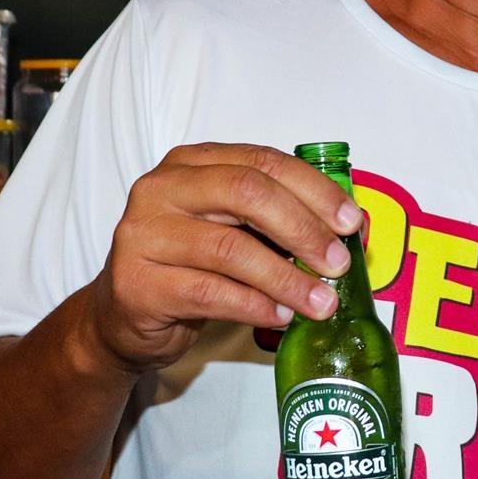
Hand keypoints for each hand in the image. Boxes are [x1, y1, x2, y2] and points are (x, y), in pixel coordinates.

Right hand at [81, 143, 364, 374]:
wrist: (124, 315)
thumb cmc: (191, 265)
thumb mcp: (236, 228)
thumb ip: (282, 220)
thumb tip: (353, 229)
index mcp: (192, 163)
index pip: (263, 162)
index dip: (315, 190)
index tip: (351, 222)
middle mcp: (162, 189)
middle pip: (247, 194)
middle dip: (303, 229)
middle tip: (338, 264)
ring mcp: (143, 235)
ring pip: (230, 249)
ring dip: (286, 278)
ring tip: (321, 302)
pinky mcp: (138, 284)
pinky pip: (210, 293)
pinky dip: (255, 306)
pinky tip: (282, 316)